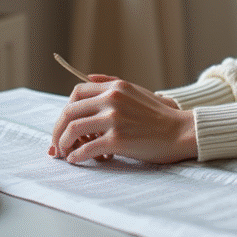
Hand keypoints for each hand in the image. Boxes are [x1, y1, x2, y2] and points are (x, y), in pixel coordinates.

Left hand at [48, 74, 196, 164]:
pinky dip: (76, 155)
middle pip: (69, 111)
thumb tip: (89, 76)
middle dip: (57, 129)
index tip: (63, 124)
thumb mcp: (136, 90)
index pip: (77, 92)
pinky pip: (86, 148)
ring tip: (64, 153)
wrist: (180, 132)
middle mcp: (112, 99)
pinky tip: (75, 160)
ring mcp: (114, 119)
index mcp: (115, 87)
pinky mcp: (118, 139)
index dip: (65, 110)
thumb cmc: (159, 115)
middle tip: (55, 144)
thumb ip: (112, 83)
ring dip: (63, 143)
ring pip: (73, 129)